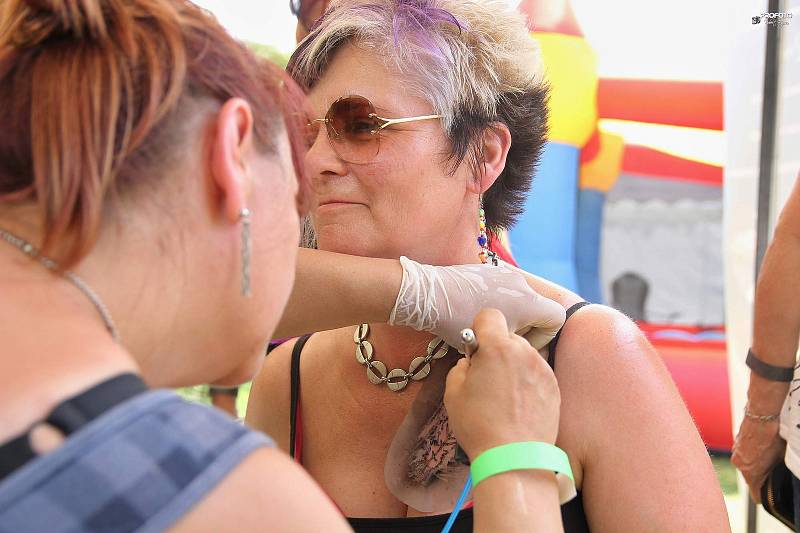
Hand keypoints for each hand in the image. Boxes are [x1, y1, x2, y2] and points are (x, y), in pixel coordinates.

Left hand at [389, 256, 565, 349]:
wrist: (428, 295)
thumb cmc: (459, 323)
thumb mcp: (492, 343)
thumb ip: (515, 345)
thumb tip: (521, 351)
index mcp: (529, 301)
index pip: (557, 318)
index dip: (544, 336)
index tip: (518, 343)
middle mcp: (521, 283)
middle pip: (538, 309)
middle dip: (525, 327)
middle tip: (500, 340)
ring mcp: (505, 272)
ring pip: (520, 299)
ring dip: (510, 315)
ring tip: (484, 327)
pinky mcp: (489, 269)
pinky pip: (503, 289)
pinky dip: (497, 302)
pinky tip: (472, 312)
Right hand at [443, 308, 560, 459]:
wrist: (513, 456)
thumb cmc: (479, 425)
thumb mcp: (453, 392)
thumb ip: (462, 365)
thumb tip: (472, 361)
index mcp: (497, 348)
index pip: (489, 315)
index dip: (479, 328)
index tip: (476, 348)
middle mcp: (524, 352)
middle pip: (508, 336)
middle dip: (497, 350)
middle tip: (487, 377)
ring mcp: (543, 369)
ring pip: (524, 354)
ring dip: (513, 365)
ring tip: (504, 395)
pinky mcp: (554, 386)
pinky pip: (537, 372)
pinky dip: (527, 381)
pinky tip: (518, 404)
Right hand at [731, 416, 785, 502]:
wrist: (762, 414)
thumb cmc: (772, 436)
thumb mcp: (781, 459)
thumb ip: (776, 472)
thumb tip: (780, 477)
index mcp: (749, 472)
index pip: (756, 495)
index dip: (766, 496)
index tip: (772, 494)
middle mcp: (739, 464)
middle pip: (751, 479)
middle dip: (762, 477)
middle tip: (775, 469)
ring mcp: (735, 451)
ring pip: (747, 465)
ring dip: (756, 463)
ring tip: (769, 454)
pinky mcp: (736, 442)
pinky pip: (744, 454)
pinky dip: (752, 453)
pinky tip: (762, 444)